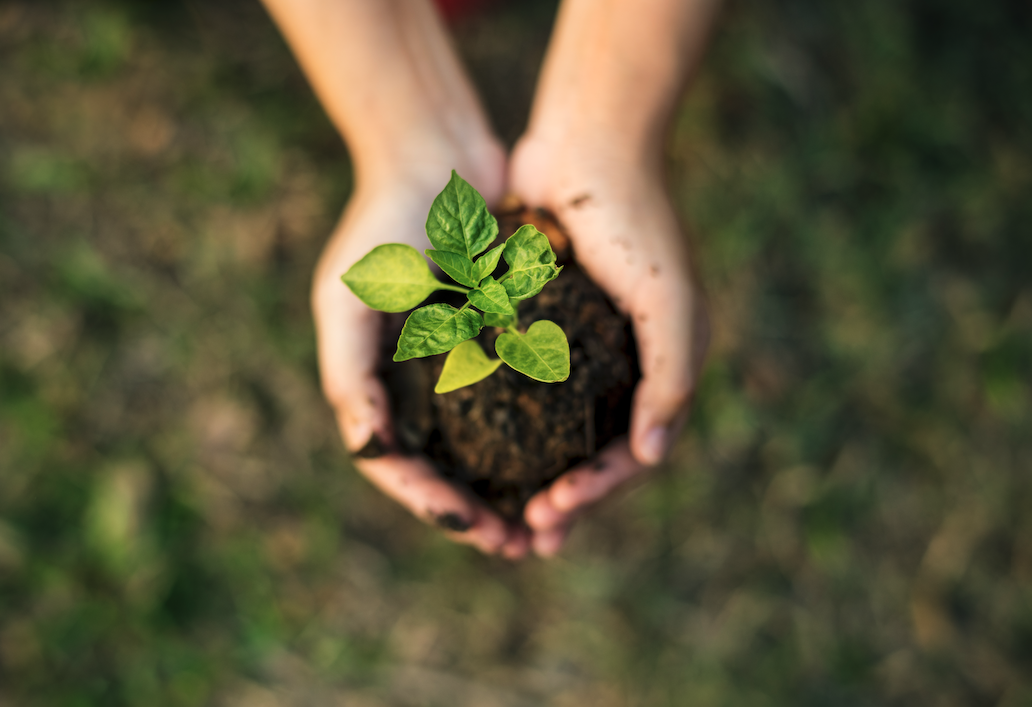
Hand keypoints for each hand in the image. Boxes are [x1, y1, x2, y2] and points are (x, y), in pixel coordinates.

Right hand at [311, 158, 532, 557]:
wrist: (435, 155)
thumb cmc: (383, 224)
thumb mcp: (348, 298)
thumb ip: (350, 375)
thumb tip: (369, 449)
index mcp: (377, 383)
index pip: (398, 465)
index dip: (433, 504)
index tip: (476, 527)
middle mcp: (419, 382)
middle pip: (447, 469)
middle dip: (480, 513)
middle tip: (521, 545)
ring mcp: (462, 363)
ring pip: (490, 446)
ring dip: (515, 488)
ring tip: (550, 519)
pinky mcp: (504, 338)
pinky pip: (524, 399)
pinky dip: (541, 435)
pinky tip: (571, 458)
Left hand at [508, 135, 711, 555]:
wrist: (589, 143)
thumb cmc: (636, 222)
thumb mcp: (669, 303)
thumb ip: (671, 379)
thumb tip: (653, 455)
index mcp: (659, 368)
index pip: (631, 454)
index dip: (595, 492)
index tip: (551, 516)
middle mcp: (623, 366)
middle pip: (593, 454)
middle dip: (564, 500)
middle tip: (526, 538)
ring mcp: (582, 349)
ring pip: (556, 432)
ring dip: (534, 475)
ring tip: (503, 513)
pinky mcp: (542, 325)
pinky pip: (526, 388)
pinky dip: (509, 424)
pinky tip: (478, 450)